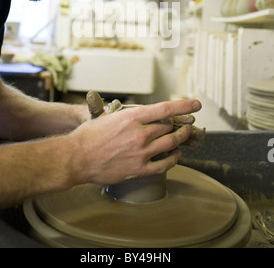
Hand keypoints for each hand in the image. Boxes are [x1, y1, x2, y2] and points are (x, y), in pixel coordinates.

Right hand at [68, 99, 201, 185]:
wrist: (77, 157)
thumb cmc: (89, 135)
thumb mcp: (109, 116)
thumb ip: (129, 115)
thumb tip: (141, 114)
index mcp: (132, 117)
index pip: (166, 109)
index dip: (184, 106)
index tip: (196, 105)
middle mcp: (140, 133)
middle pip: (169, 126)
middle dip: (178, 124)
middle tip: (184, 123)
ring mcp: (141, 152)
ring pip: (171, 143)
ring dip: (180, 139)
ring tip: (185, 136)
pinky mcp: (139, 169)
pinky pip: (164, 164)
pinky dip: (173, 159)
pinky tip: (176, 155)